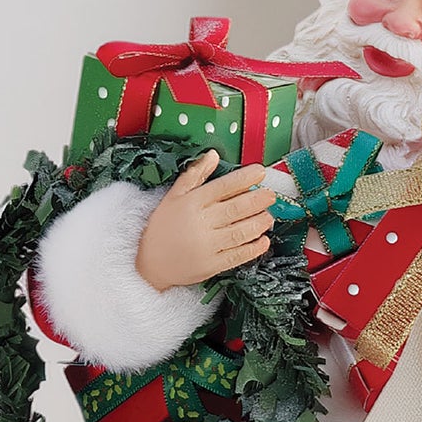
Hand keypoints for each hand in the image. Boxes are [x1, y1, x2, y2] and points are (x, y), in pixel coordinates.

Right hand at [134, 151, 276, 289]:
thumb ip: (194, 175)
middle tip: (271, 195)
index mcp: (190, 204)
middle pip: (234, 209)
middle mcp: (199, 224)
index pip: (221, 187)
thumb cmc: (163, 227)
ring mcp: (206, 246)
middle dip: (257, 201)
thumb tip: (213, 155)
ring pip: (239, 232)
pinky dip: (253, 248)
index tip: (260, 172)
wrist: (150, 264)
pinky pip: (237, 256)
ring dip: (258, 223)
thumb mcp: (173, 197)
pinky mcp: (211, 265)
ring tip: (269, 216)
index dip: (243, 179)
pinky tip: (264, 241)